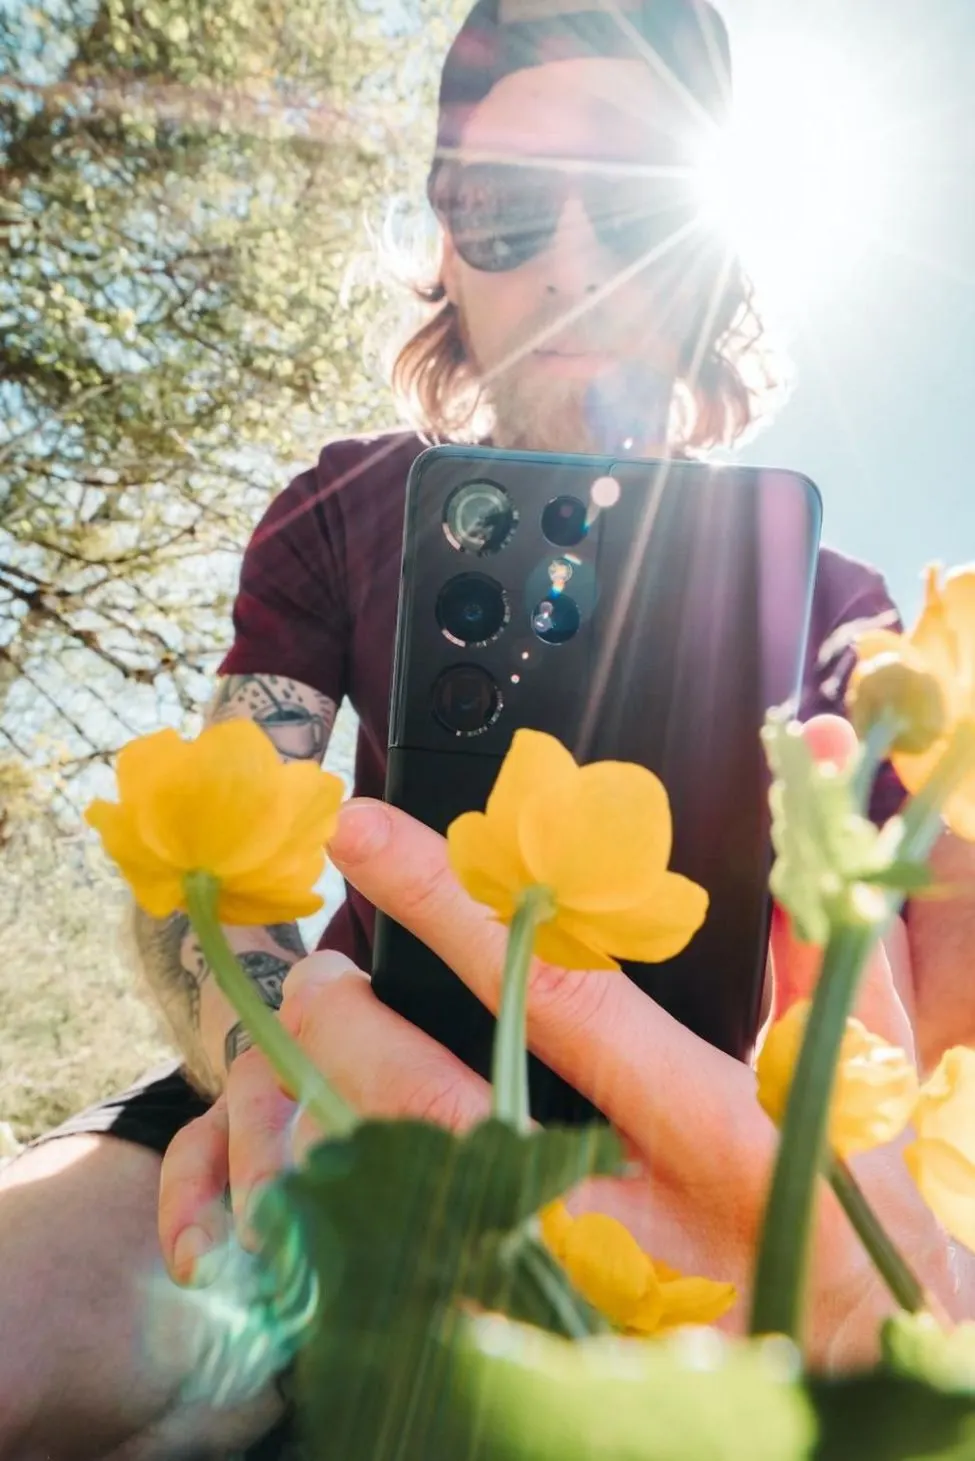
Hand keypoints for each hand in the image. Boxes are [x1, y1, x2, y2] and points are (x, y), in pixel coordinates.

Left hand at [158, 716, 952, 1366]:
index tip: (369, 837)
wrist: (859, 1387)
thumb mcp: (861, 1086)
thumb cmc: (862, 1237)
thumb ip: (821, 940)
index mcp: (711, 1133)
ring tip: (316, 1058)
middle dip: (353, 1028)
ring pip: (397, 1200)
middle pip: (438, 1108)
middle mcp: (626, 1222)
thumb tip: (814, 767)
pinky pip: (396, 1278)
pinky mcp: (526, 1350)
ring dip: (330, 1116)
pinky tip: (328, 1164)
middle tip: (319, 976)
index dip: (451, 903)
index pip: (554, 990)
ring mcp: (566, 1298)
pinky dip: (344, 1212)